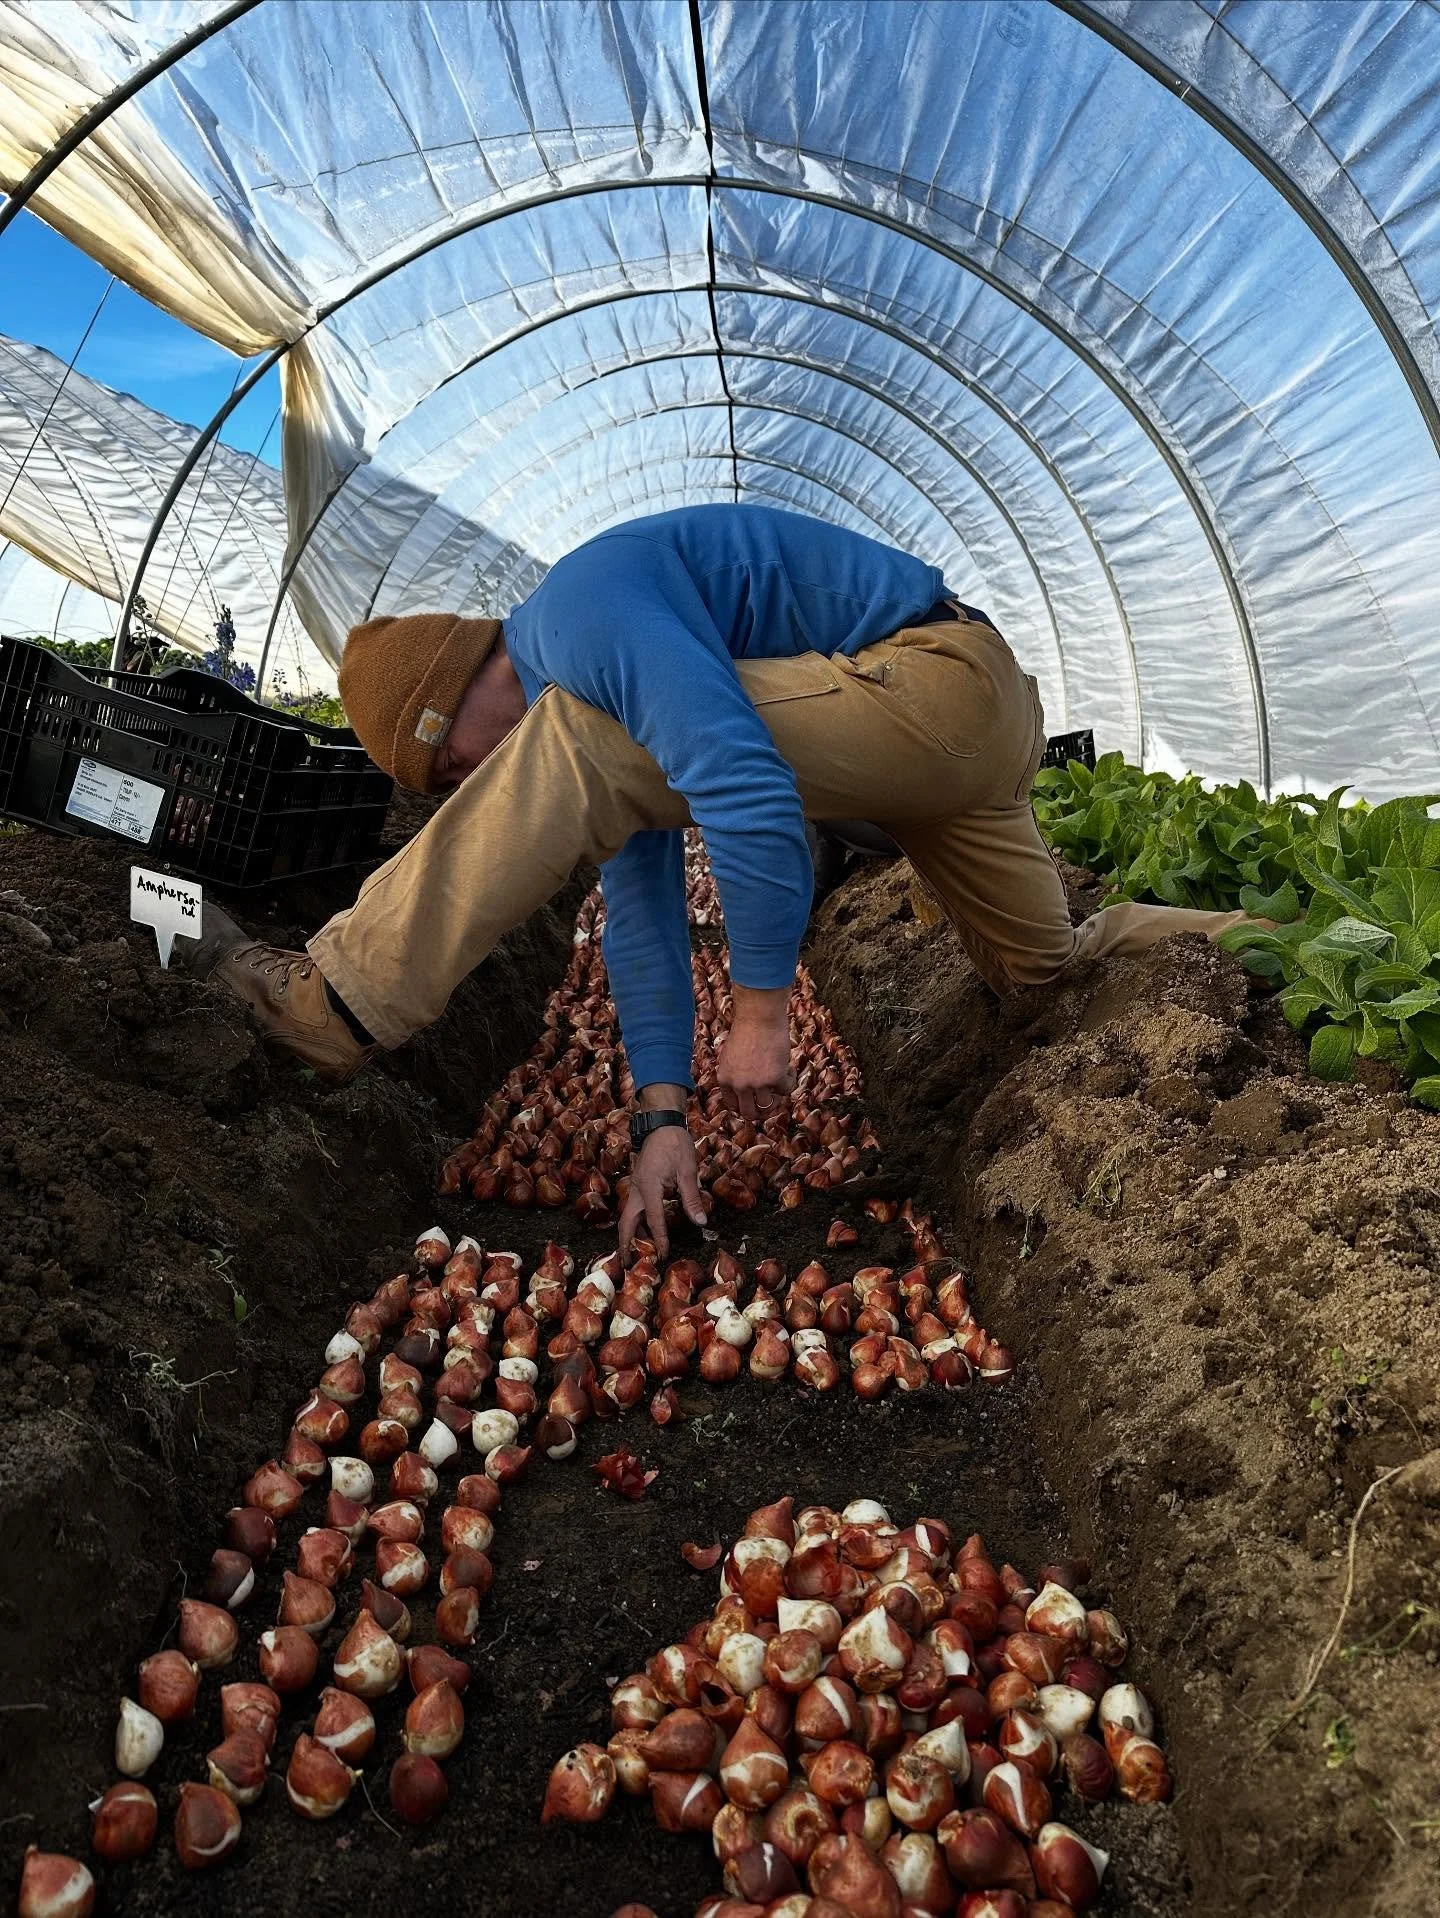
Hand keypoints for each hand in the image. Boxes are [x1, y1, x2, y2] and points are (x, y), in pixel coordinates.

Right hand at [618, 1122, 706, 1261]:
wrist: (662, 1122)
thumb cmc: (675, 1143)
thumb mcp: (687, 1170)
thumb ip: (692, 1197)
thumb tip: (701, 1222)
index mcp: (649, 1187)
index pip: (654, 1220)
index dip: (660, 1240)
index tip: (664, 1255)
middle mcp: (637, 1189)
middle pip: (627, 1222)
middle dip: (628, 1243)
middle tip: (630, 1263)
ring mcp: (635, 1186)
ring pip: (628, 1215)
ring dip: (632, 1233)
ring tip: (641, 1251)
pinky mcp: (638, 1183)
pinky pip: (633, 1207)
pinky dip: (637, 1221)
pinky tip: (647, 1228)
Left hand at [717, 982, 795, 1122]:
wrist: (759, 1015)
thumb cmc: (746, 1028)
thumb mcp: (730, 1054)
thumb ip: (735, 1073)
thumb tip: (747, 1088)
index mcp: (724, 1078)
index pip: (732, 1105)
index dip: (744, 1105)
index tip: (754, 1101)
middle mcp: (739, 1085)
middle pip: (749, 1113)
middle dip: (760, 1112)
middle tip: (769, 1103)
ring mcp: (757, 1084)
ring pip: (769, 1106)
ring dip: (777, 1098)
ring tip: (780, 1083)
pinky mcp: (776, 1078)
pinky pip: (786, 1089)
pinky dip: (789, 1080)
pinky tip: (788, 1067)